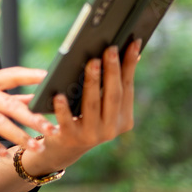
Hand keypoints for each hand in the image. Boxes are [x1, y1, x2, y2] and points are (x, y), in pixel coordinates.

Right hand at [0, 67, 56, 158]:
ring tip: (33, 146)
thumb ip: (8, 98)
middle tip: (51, 129)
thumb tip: (38, 98)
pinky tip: (4, 155)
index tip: (51, 79)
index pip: (11, 74)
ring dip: (16, 135)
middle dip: (32, 117)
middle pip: (8, 103)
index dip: (31, 76)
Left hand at [25, 39, 141, 172]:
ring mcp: (91, 136)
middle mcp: (111, 129)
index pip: (127, 87)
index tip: (132, 43)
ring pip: (92, 106)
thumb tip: (131, 51)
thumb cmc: (86, 117)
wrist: (65, 148)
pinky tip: (59, 94)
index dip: (130, 65)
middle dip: (112, 71)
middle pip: (113, 96)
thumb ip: (114, 83)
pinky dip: (63, 109)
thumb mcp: (104, 104)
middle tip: (110, 49)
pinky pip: (67, 121)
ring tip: (91, 63)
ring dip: (92, 83)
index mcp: (123, 119)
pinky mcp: (70, 139)